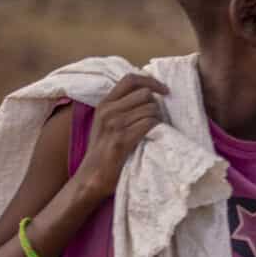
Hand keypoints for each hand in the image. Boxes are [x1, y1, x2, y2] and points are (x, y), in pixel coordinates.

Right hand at [76, 72, 167, 197]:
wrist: (91, 177)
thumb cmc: (103, 152)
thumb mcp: (105, 123)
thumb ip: (120, 108)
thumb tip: (148, 95)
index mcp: (104, 104)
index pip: (130, 79)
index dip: (150, 81)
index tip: (164, 90)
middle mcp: (108, 110)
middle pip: (144, 94)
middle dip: (156, 104)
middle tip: (157, 119)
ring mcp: (114, 124)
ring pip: (150, 109)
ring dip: (158, 119)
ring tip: (154, 130)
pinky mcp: (122, 140)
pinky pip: (149, 123)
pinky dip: (157, 129)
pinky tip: (153, 137)